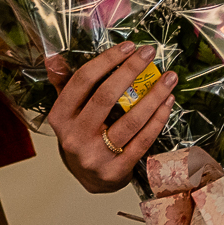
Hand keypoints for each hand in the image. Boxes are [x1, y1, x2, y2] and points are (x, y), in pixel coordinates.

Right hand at [43, 42, 176, 192]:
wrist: (88, 178)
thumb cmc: (81, 135)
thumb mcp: (68, 111)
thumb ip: (63, 84)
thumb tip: (54, 57)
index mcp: (60, 117)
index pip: (82, 81)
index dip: (107, 61)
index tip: (128, 46)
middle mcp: (74, 137)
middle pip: (106, 97)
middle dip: (131, 71)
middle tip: (150, 53)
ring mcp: (96, 156)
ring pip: (131, 120)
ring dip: (154, 95)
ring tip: (169, 77)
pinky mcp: (117, 170)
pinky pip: (143, 140)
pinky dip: (158, 119)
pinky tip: (168, 102)